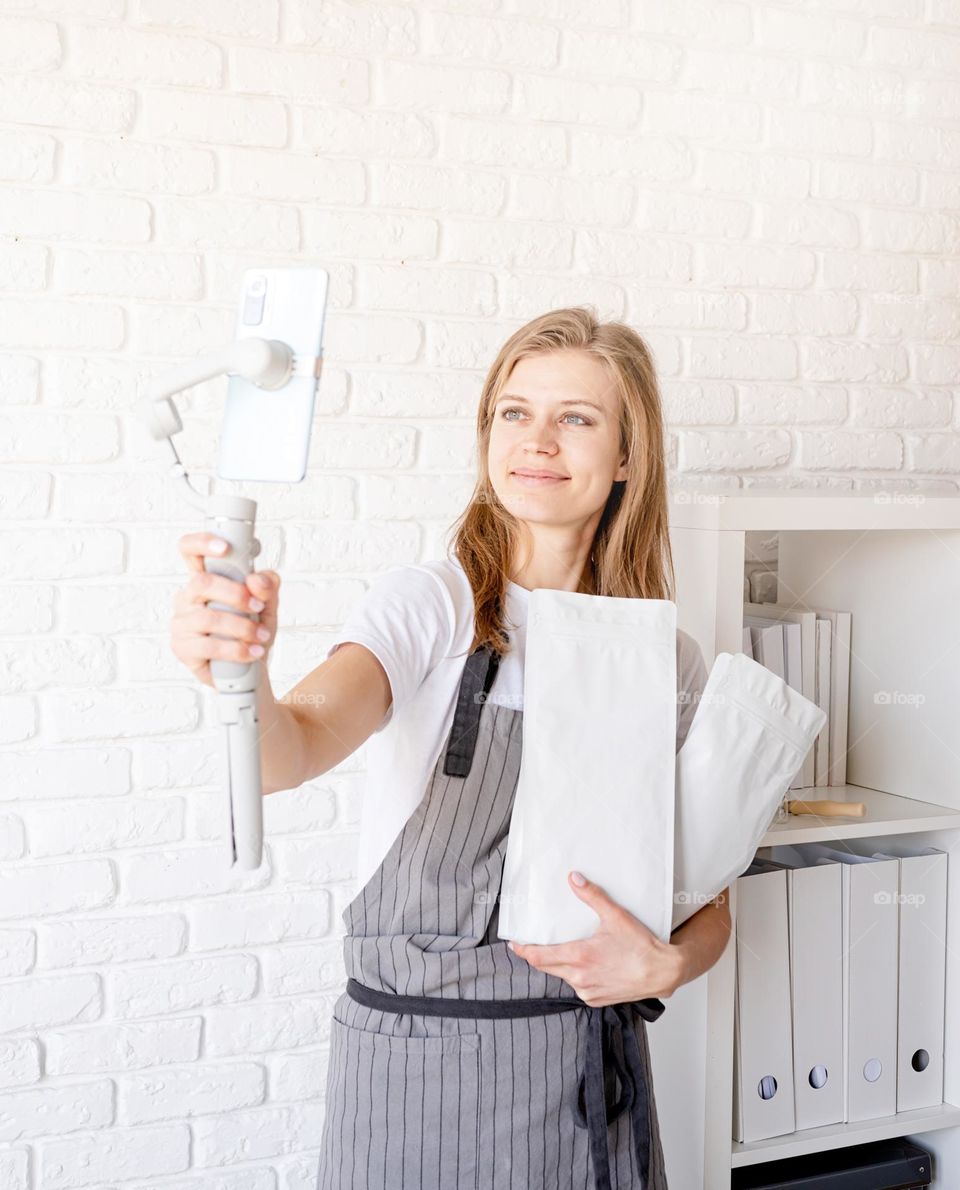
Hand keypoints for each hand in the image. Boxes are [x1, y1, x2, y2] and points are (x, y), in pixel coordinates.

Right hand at [171, 532, 281, 687]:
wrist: (249, 671)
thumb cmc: (252, 632)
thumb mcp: (268, 606)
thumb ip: (267, 588)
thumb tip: (256, 580)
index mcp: (205, 579)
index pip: (190, 551)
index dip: (201, 542)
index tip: (225, 547)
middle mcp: (188, 598)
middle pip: (201, 583)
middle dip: (235, 594)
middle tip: (257, 606)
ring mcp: (182, 622)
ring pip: (207, 617)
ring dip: (242, 627)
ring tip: (262, 636)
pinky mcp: (182, 648)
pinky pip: (208, 646)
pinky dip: (237, 650)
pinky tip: (252, 653)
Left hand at [507, 871, 683, 1007]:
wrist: (662, 972)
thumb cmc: (641, 946)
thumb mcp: (615, 916)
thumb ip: (592, 896)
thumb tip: (574, 879)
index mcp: (580, 957)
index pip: (540, 957)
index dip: (524, 951)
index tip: (514, 945)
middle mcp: (580, 977)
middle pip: (547, 968)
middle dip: (537, 957)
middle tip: (529, 946)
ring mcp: (588, 991)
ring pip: (563, 977)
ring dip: (558, 966)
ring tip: (561, 952)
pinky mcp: (596, 999)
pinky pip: (578, 987)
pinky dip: (575, 976)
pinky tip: (583, 966)